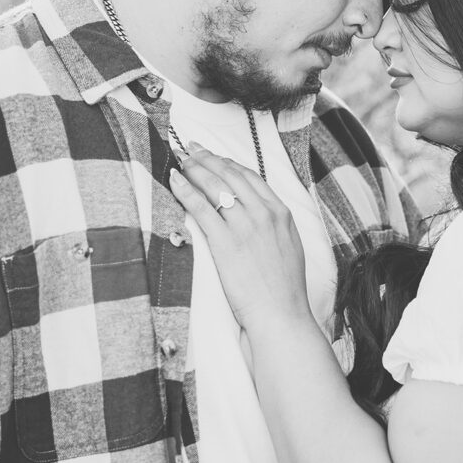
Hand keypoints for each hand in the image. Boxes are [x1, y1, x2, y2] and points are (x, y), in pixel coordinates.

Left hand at [169, 148, 310, 333]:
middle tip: (189, 148)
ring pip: (214, 185)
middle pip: (230, 174)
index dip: (227, 162)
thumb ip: (273, 224)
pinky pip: (200, 207)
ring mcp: (245, 226)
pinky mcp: (225, 242)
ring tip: (179, 160)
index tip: (212, 155)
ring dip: (193, 168)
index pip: (249, 176)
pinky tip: (174, 180)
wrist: (281, 314)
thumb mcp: (288, 246)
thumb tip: (256, 213)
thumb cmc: (284, 289)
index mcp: (280, 212)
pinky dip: (185, 190)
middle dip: (206, 157)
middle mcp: (264, 213)